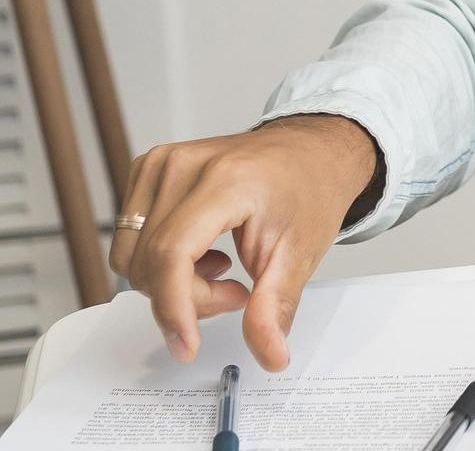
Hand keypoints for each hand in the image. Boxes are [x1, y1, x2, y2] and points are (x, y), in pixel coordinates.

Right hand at [109, 114, 379, 371]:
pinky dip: (161, 262)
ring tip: (224, 271)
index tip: (187, 345)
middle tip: (237, 295)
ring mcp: (161, 163)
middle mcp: (184, 165)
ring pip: (133, 256)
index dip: (175, 306)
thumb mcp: (302, 252)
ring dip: (172, 283)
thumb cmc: (309, 190)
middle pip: (151, 262)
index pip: (172, 252)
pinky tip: (204, 254)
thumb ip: (276, 306)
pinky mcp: (149, 171)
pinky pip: (131, 239)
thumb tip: (269, 354)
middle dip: (189, 299)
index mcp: (226, 180)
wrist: (311, 150)